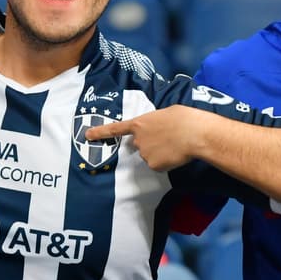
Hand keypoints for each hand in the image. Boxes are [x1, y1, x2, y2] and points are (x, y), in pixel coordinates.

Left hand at [84, 105, 203, 170]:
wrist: (193, 133)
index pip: (116, 128)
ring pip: (151, 156)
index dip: (100, 132)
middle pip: (140, 145)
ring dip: (160, 153)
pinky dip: (166, 162)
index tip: (87, 135)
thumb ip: (155, 123)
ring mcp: (144, 153)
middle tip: (168, 138)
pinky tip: (175, 154)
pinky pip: (158, 165)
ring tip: (176, 145)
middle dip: (151, 143)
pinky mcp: (153, 165)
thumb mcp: (166, 114)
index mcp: (140, 123)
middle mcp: (138, 140)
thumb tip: (158, 131)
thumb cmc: (183, 118)